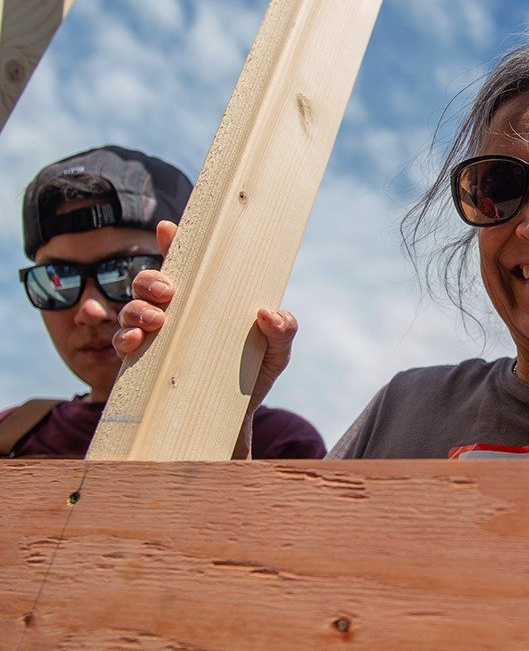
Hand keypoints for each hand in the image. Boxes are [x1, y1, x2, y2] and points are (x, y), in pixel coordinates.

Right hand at [113, 221, 298, 454]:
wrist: (236, 422)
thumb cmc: (254, 376)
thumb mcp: (277, 351)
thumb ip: (283, 331)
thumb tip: (267, 313)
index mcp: (205, 298)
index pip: (184, 263)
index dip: (172, 241)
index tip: (168, 229)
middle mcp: (176, 313)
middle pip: (148, 281)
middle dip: (151, 278)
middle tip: (169, 290)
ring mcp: (156, 337)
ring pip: (130, 308)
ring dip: (137, 307)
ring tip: (158, 319)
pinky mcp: (143, 365)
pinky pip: (123, 344)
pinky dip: (125, 338)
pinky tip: (137, 340)